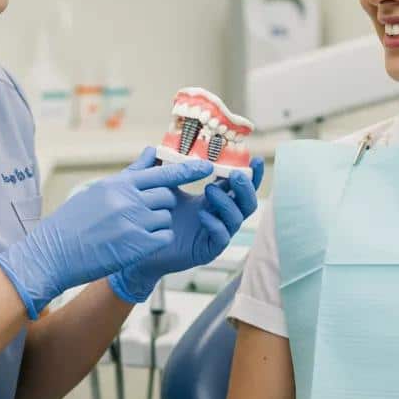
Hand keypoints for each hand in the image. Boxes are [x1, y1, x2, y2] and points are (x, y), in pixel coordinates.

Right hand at [0, 155, 213, 317]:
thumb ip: (131, 174)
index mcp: (119, 184)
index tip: (207, 167)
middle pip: (167, 196)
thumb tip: (151, 152)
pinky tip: (137, 243)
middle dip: (162, 204)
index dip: (188, 169)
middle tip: (142, 213)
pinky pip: (162, 237)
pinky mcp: (136, 245)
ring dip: (156, 224)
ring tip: (131, 231)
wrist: (54, 253)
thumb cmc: (74, 222)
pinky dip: (156, 240)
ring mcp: (133, 222)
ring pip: (165, 217)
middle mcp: (128, 200)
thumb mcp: (100, 191)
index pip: (162, 172)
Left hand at [107, 148, 263, 303]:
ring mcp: (216, 233)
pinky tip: (202, 215)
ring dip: (227, 202)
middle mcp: (219, 216)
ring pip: (237, 218)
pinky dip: (216, 224)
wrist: (142, 244)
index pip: (239, 186)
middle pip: (246, 202)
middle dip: (245, 188)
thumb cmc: (153, 216)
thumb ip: (158, 170)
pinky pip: (222, 237)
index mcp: (213, 199)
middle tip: (235, 175)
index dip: (251, 175)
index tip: (257, 160)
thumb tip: (151, 148)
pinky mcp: (208, 250)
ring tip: (209, 190)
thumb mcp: (156, 189)